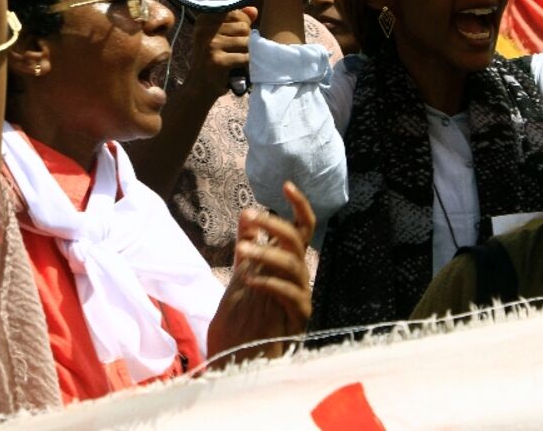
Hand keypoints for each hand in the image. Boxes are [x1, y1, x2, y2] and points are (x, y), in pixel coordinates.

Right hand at [184, 6, 257, 97]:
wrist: (199, 86)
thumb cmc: (213, 58)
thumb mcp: (222, 36)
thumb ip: (238, 21)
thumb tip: (254, 10)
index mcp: (204, 20)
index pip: (237, 13)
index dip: (243, 25)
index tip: (234, 37)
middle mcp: (205, 29)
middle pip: (243, 27)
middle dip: (246, 40)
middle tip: (235, 52)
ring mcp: (210, 45)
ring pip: (246, 42)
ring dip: (246, 53)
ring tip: (236, 60)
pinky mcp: (217, 61)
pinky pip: (245, 57)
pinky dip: (246, 65)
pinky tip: (238, 69)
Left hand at [207, 182, 314, 365]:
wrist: (245, 357)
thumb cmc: (248, 316)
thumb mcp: (244, 274)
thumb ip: (249, 246)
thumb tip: (247, 216)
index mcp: (288, 263)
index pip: (301, 228)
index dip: (299, 206)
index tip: (285, 186)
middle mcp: (298, 277)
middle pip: (297, 242)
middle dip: (275, 226)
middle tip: (249, 217)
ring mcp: (300, 297)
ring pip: (294, 266)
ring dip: (267, 253)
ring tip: (241, 249)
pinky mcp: (298, 319)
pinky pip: (289, 296)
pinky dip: (270, 283)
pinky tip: (250, 279)